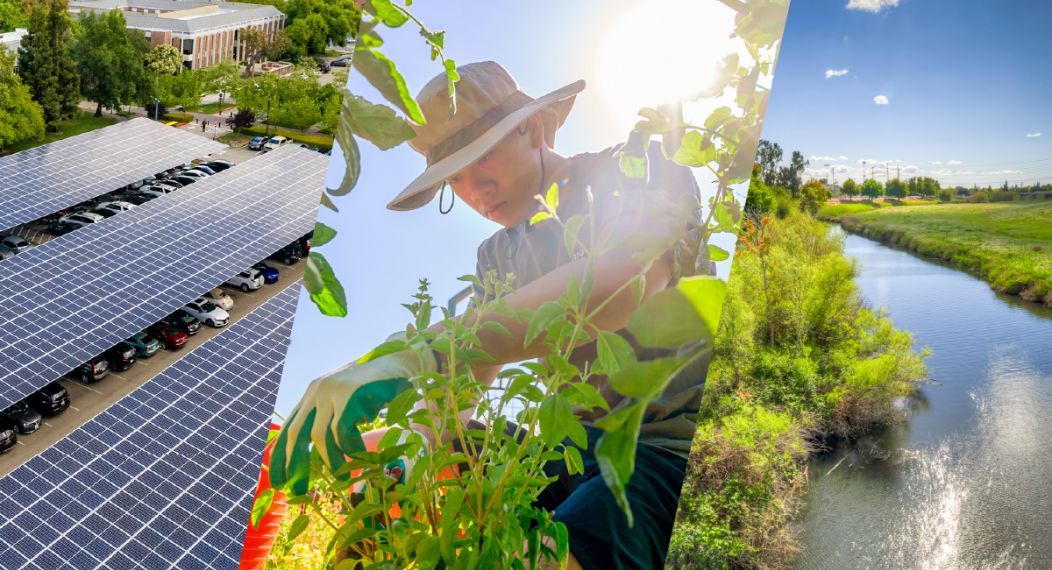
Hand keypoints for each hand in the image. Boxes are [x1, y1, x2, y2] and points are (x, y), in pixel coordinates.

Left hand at [269, 334, 437, 493]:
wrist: (400, 363)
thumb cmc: (376, 389)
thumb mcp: (347, 403)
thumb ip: (331, 420)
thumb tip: (323, 457)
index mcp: (312, 394)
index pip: (289, 428)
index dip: (280, 456)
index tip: (278, 482)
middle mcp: (318, 391)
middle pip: (297, 433)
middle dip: (296, 464)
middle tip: (298, 492)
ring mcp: (334, 391)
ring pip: (321, 435)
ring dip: (332, 462)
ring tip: (344, 479)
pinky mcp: (351, 394)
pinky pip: (343, 430)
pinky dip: (351, 447)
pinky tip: (362, 454)